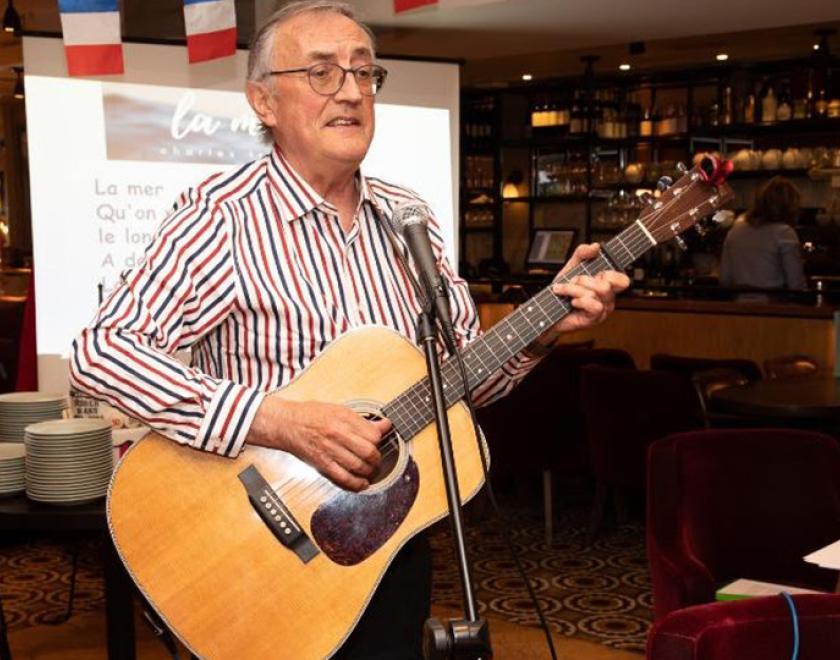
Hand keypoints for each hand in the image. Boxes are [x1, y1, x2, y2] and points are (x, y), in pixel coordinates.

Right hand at [246, 398, 389, 491]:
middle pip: (368, 451)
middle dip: (377, 457)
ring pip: (358, 466)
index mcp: (343, 419)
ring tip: (371, 469)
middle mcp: (337, 435)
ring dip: (369, 471)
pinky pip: (343, 478)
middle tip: (377, 457)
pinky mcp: (322, 464)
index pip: (372, 434)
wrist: (286, 424)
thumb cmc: (311, 415)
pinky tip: (362, 483)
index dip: (380, 439)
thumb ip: (362, 420)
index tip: (380, 439)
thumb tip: (384, 425)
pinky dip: (356, 484)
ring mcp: (329, 451)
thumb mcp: (339, 410)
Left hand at [531, 243, 629, 348]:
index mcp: (605, 285)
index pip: (622, 279)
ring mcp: (602, 310)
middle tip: (572, 282)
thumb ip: (582, 254)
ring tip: (565, 291)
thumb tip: (595, 246)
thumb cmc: (561, 291)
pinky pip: (595, 306)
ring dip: (575, 289)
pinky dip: (580, 301)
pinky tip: (572, 302)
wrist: (547, 310)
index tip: (597, 272)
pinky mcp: (594, 319)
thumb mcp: (571, 268)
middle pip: (608, 284)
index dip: (611, 273)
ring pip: (597, 293)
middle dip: (584, 279)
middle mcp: (607, 298)